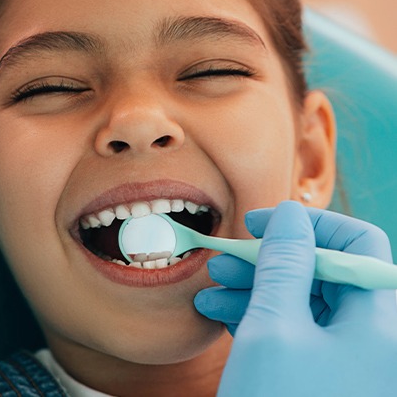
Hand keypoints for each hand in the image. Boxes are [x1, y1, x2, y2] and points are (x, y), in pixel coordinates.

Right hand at [194, 201, 396, 396]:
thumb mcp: (275, 328)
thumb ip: (285, 263)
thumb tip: (290, 215)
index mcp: (379, 322)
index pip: (355, 244)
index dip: (307, 223)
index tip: (261, 222)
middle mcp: (372, 339)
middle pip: (324, 272)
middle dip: (271, 258)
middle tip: (226, 256)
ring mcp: (348, 362)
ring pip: (304, 302)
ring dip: (257, 287)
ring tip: (213, 285)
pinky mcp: (323, 378)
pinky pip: (295, 332)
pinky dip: (260, 317)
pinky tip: (223, 313)